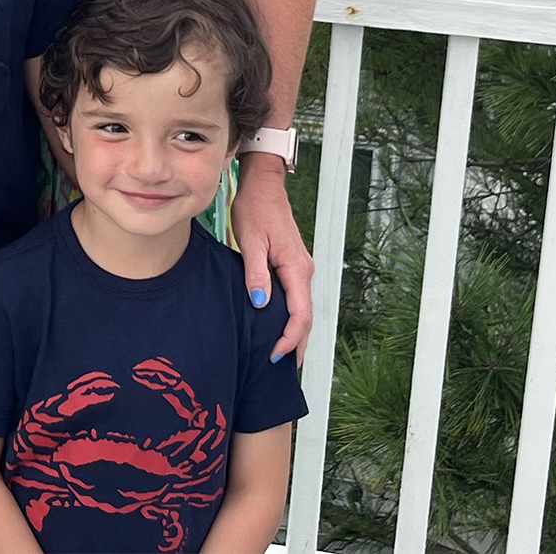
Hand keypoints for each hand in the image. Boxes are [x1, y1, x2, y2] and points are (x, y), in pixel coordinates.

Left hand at [232, 155, 313, 362]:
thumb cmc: (254, 208)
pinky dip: (292, 316)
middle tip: (283, 369)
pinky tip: (280, 326)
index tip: (275, 355)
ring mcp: (300, 268)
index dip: (290, 338)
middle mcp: (303, 270)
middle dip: (297, 344)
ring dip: (295, 332)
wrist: (263, 186)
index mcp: (296, 267)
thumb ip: (256, 272)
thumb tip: (260, 303)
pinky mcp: (292, 265)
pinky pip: (296, 297)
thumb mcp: (250, 239)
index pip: (300, 314)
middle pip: (306, 316)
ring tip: (283, 356)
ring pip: (302, 308)